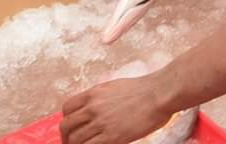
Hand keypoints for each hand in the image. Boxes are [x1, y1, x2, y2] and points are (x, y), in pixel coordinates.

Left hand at [60, 74, 174, 143]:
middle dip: (67, 137)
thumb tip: (93, 106)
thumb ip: (100, 97)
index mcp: (93, 93)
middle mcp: (93, 107)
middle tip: (72, 143)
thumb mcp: (114, 86)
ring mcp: (101, 122)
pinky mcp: (112, 137)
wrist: (159, 94)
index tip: (72, 128)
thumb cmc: (143, 89)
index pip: (67, 109)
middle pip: (66, 126)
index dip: (67, 120)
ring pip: (75, 140)